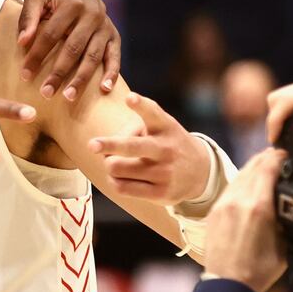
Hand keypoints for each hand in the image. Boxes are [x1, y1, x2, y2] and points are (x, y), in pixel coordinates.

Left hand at [18, 0, 120, 102]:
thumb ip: (28, 17)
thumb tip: (22, 41)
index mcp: (72, 4)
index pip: (51, 34)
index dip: (37, 55)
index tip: (25, 75)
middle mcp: (92, 14)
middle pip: (73, 48)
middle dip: (59, 72)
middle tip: (46, 93)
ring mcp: (105, 27)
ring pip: (93, 56)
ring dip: (82, 78)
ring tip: (69, 96)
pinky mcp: (115, 36)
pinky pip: (114, 56)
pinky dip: (111, 73)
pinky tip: (104, 89)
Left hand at [89, 91, 212, 204]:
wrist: (200, 172)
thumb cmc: (166, 143)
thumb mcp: (159, 126)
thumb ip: (132, 127)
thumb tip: (104, 149)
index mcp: (164, 126)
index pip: (152, 112)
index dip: (140, 105)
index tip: (130, 98)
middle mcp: (166, 148)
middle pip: (132, 146)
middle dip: (110, 145)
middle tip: (92, 145)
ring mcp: (165, 172)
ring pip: (116, 168)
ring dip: (109, 165)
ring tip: (115, 163)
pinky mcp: (161, 193)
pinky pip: (121, 187)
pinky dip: (113, 181)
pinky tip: (119, 178)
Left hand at [202, 149, 287, 291]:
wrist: (226, 282)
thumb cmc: (258, 269)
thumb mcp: (284, 244)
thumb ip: (284, 219)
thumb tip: (288, 206)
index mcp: (259, 206)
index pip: (268, 168)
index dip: (279, 157)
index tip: (288, 154)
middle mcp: (238, 199)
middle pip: (252, 166)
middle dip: (266, 158)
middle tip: (279, 155)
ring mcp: (223, 203)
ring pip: (239, 175)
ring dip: (253, 166)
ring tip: (266, 164)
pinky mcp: (214, 210)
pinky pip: (230, 187)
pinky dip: (242, 179)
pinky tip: (249, 182)